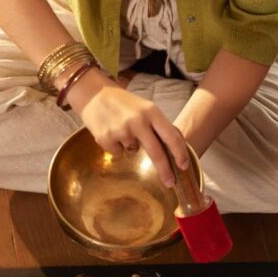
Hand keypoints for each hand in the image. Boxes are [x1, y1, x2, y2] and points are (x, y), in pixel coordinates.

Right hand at [65, 68, 189, 187]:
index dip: (180, 153)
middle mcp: (138, 121)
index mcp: (151, 112)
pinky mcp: (106, 139)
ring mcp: (121, 130)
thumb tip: (175, 148)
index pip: (171, 136)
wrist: (93, 94)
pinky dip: (116, 147)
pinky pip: (118, 153)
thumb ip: (158, 126)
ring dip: (131, 146)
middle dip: (165, 170)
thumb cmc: (123, 103)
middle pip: (156, 153)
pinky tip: (111, 132)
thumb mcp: (145, 108)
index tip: (184, 166)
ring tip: (122, 129)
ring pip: (134, 152)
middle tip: (170, 182)